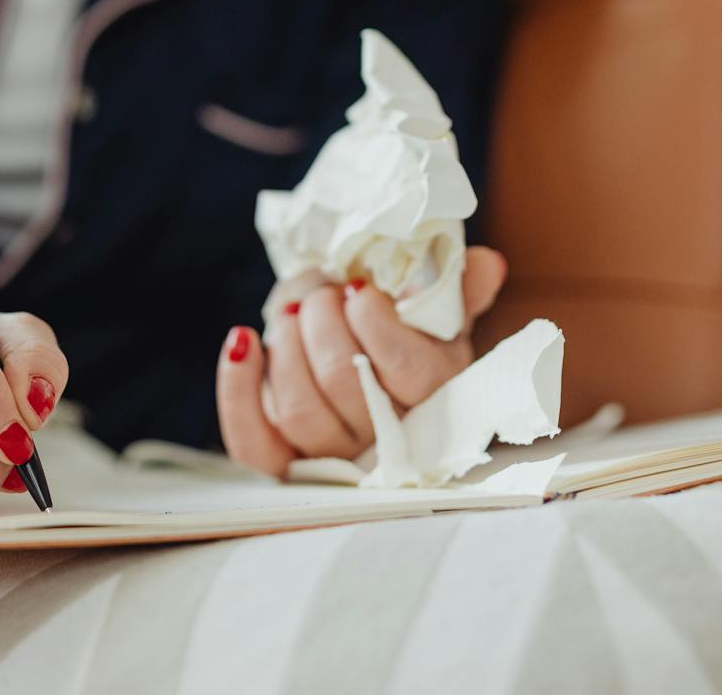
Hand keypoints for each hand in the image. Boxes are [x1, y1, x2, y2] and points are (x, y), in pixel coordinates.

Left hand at [216, 246, 507, 476]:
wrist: (355, 359)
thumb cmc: (400, 335)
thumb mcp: (435, 313)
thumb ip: (457, 289)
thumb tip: (484, 264)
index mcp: (435, 397)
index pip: (410, 373)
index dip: (378, 325)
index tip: (357, 289)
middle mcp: (385, 438)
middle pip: (346, 386)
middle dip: (324, 324)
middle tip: (322, 294)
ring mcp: (330, 454)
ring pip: (300, 411)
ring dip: (287, 348)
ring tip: (292, 312)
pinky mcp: (279, 457)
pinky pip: (252, 441)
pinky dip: (238, 390)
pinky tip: (242, 340)